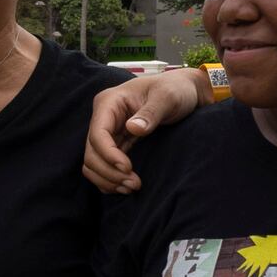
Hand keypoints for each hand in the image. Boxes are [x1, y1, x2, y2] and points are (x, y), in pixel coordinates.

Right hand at [84, 67, 209, 192]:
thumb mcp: (167, 97)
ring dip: (108, 179)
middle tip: (134, 184)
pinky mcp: (116, 143)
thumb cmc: (176, 89)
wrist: (185, 92)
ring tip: (132, 187)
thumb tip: (132, 128)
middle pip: (91, 152)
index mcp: (109, 102)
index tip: (128, 168)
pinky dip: (109, 179)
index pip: (98, 134)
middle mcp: (103, 118)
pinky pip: (103, 166)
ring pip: (93, 162)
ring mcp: (108, 132)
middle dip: (109, 172)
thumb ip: (151, 112)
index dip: (108, 155)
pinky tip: (126, 186)